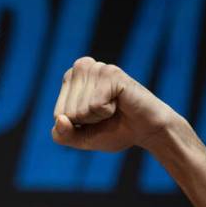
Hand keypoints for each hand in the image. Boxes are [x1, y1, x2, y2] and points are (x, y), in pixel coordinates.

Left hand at [52, 56, 179, 152]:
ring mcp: (96, 68)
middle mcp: (80, 68)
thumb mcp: (81, 138)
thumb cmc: (114, 130)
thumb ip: (62, 135)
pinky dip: (107, 111)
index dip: (78, 125)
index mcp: (70, 79)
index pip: (58, 115)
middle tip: (106, 113)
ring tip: (113, 107)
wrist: (146, 130)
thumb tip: (60, 119)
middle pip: (67, 112)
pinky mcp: (111, 73)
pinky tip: (119, 103)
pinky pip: (95, 105)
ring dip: (98, 116)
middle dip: (87, 121)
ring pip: (80, 109)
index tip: (95, 118)